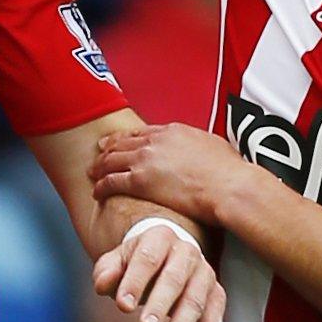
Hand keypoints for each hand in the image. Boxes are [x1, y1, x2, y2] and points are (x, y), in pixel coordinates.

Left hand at [90, 124, 251, 226]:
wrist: (228, 186)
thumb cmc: (229, 171)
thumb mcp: (213, 145)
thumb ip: (198, 144)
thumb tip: (200, 150)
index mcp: (171, 131)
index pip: (141, 133)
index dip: (126, 137)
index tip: (117, 140)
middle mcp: (154, 142)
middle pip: (122, 143)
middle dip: (107, 149)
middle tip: (97, 153)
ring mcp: (145, 161)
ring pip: (113, 161)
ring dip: (99, 167)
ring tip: (92, 173)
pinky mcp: (141, 182)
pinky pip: (113, 182)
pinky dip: (101, 186)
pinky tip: (96, 191)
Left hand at [92, 222, 224, 321]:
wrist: (165, 258)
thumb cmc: (135, 264)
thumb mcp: (116, 262)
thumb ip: (107, 271)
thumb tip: (103, 283)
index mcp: (159, 237)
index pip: (147, 258)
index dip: (135, 281)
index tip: (122, 306)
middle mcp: (187, 252)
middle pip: (174, 279)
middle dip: (160, 304)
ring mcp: (205, 273)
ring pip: (197, 300)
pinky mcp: (216, 296)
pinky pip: (214, 321)